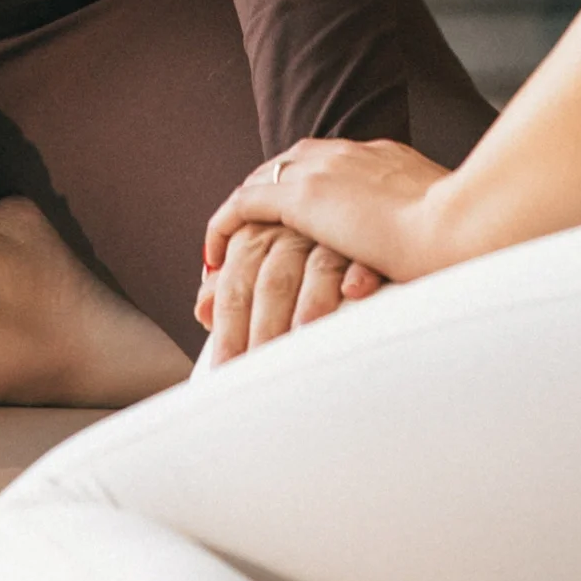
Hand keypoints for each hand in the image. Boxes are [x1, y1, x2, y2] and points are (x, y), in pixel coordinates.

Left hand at [194, 218, 381, 365]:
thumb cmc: (309, 237)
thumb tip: (201, 311)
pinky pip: (362, 253)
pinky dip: (358, 273)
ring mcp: (332, 228)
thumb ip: (237, 278)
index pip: (236, 284)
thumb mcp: (269, 250)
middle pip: (270, 282)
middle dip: (260, 333)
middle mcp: (291, 226)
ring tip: (299, 349)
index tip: (224, 371)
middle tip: (255, 377)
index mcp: (259, 230)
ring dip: (306, 308)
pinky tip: (353, 293)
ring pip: (312, 271)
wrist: (379, 203)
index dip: (229, 329)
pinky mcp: (372, 229)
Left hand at [204, 139, 454, 304]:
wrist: (467, 229)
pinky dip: (224, 227)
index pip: (334, 167)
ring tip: (226, 251)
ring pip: (263, 184)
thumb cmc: (474, 242)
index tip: (300, 221)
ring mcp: (325, 171)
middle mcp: (351, 155)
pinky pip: (244, 206)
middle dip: (267, 198)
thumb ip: (434, 232)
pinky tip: (214, 257)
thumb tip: (438, 258)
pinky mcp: (303, 197)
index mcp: (388, 160)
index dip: (310, 191)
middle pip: (291, 166)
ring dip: (243, 219)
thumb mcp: (452, 229)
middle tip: (248, 233)